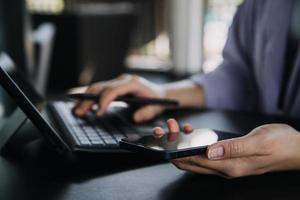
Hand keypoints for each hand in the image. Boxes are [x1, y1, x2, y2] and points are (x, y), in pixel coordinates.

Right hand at [73, 74, 165, 121]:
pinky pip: (100, 90)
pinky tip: (83, 106)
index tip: (98, 112)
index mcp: (132, 83)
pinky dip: (90, 98)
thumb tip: (136, 117)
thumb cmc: (156, 99)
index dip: (104, 100)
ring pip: (98, 87)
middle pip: (101, 87)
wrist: (160, 92)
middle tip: (79, 112)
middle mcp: (123, 80)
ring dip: (86, 98)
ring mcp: (117, 82)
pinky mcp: (114, 86)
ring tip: (76, 110)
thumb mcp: (156, 107)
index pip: (114, 90)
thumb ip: (147, 112)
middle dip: (89, 100)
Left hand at [153, 120, 299, 177]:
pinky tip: (193, 133)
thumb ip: (234, 147)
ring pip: (196, 159)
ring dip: (183, 146)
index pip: (195, 162)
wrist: (295, 149)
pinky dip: (195, 145)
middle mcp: (225, 168)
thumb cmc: (280, 143)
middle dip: (175, 149)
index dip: (178, 152)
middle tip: (166, 131)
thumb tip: (210, 151)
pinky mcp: (229, 159)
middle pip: (191, 163)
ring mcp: (226, 165)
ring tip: (176, 129)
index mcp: (230, 166)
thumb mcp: (258, 142)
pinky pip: (205, 155)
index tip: (166, 140)